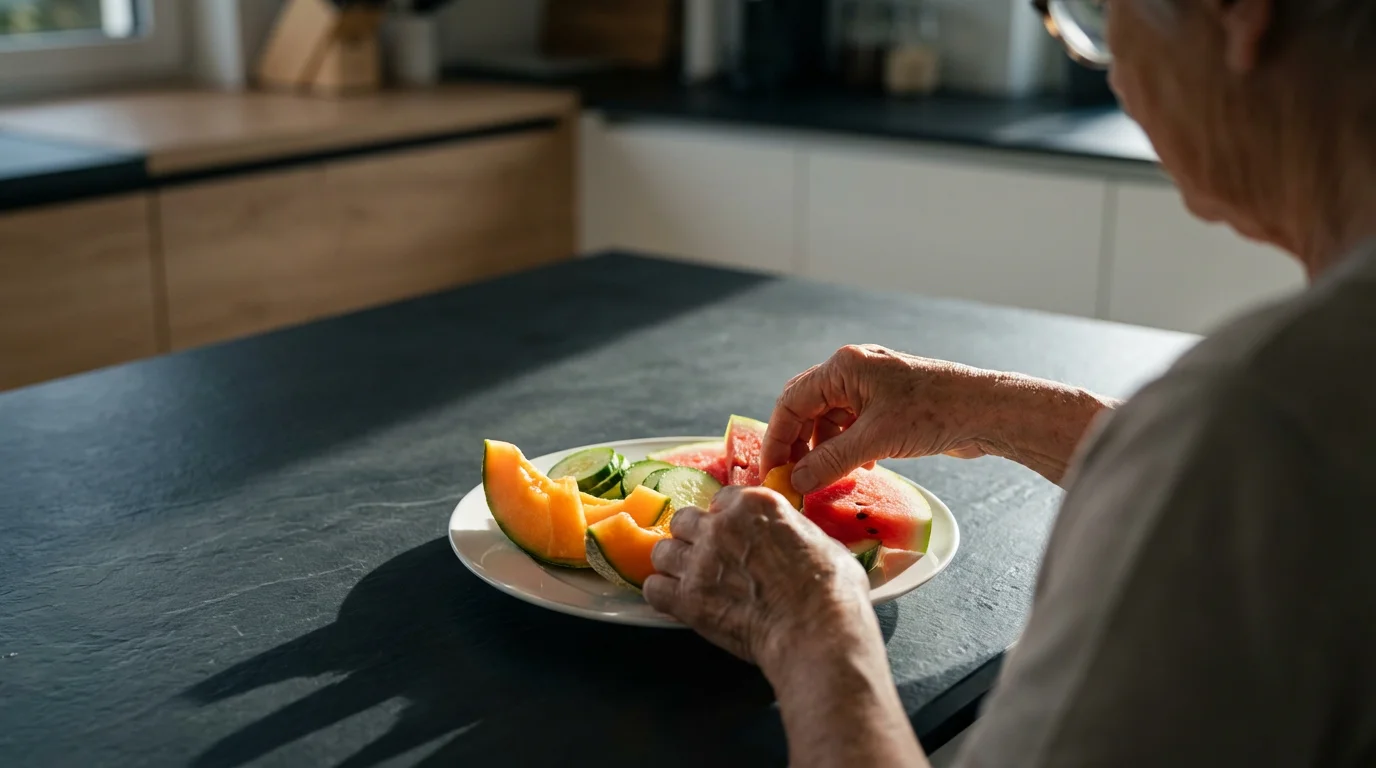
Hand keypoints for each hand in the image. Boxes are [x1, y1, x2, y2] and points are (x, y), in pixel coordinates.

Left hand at [643, 486, 874, 678]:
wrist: (818, 631)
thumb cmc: (832, 592)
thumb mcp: (823, 543)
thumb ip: (795, 533)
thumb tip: (797, 540)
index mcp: (756, 504)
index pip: (722, 498)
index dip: (726, 518)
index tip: (733, 534)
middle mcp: (721, 525)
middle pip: (684, 519)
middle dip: (692, 536)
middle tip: (708, 557)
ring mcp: (700, 561)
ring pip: (662, 551)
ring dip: (674, 564)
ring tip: (689, 580)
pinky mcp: (687, 598)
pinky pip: (654, 589)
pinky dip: (663, 596)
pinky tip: (677, 603)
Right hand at [762, 345, 1003, 492]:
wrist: (987, 411)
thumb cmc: (935, 413)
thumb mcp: (876, 441)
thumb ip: (831, 461)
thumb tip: (796, 482)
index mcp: (845, 367)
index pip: (792, 401)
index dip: (777, 438)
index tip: (772, 470)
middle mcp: (854, 371)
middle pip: (807, 408)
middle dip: (797, 444)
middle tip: (792, 477)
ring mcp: (872, 387)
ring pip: (830, 419)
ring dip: (823, 449)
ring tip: (823, 478)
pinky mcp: (887, 404)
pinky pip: (853, 426)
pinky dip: (846, 447)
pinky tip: (858, 469)